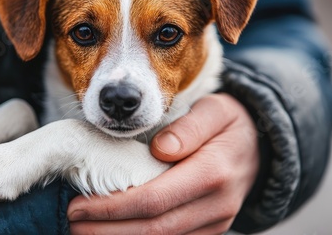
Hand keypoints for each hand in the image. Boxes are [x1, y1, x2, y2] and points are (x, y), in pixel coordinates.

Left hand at [68, 94, 258, 233]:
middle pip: (154, 230)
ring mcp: (216, 223)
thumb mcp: (215, 110)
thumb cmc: (228, 124)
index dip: (112, 208)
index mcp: (213, 173)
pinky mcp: (210, 231)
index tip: (77, 206)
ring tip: (84, 232)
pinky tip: (114, 232)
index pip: (154, 200)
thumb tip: (160, 149)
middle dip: (106, 231)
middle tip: (71, 224)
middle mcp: (216, 206)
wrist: (260, 146)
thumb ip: (189, 127)